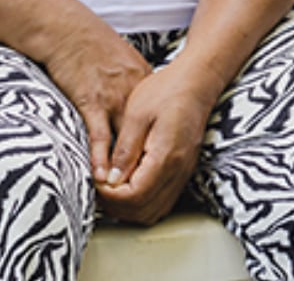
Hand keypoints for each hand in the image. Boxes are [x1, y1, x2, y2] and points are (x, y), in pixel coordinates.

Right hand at [38, 20, 154, 189]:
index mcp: (144, 85)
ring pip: (125, 141)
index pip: (157, 122)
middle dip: (148, 164)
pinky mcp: (91, 101)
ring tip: (125, 194)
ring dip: (124, 169)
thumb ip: (135, 85)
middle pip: (146, 135)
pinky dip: (100, 157)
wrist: (69, 30)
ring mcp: (114, 99)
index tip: (164, 169)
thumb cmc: (93, 47)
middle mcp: (134, 94)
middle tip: (149, 191)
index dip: (159, 147)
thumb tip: (141, 104)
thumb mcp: (125, 62)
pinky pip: (99, 135)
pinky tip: (101, 176)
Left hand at [96, 60, 222, 224]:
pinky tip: (129, 188)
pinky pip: (163, 202)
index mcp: (165, 156)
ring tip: (111, 190)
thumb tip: (111, 179)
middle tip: (99, 187)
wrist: (197, 81)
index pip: (133, 196)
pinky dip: (142, 204)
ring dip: (128, 209)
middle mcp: (178, 170)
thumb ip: (124, 150)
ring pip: (154, 212)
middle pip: (143, 211)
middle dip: (116, 206)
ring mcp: (184, 173)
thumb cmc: (167, 90)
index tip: (96, 180)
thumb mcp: (137, 115)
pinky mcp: (184, 171)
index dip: (109, 195)